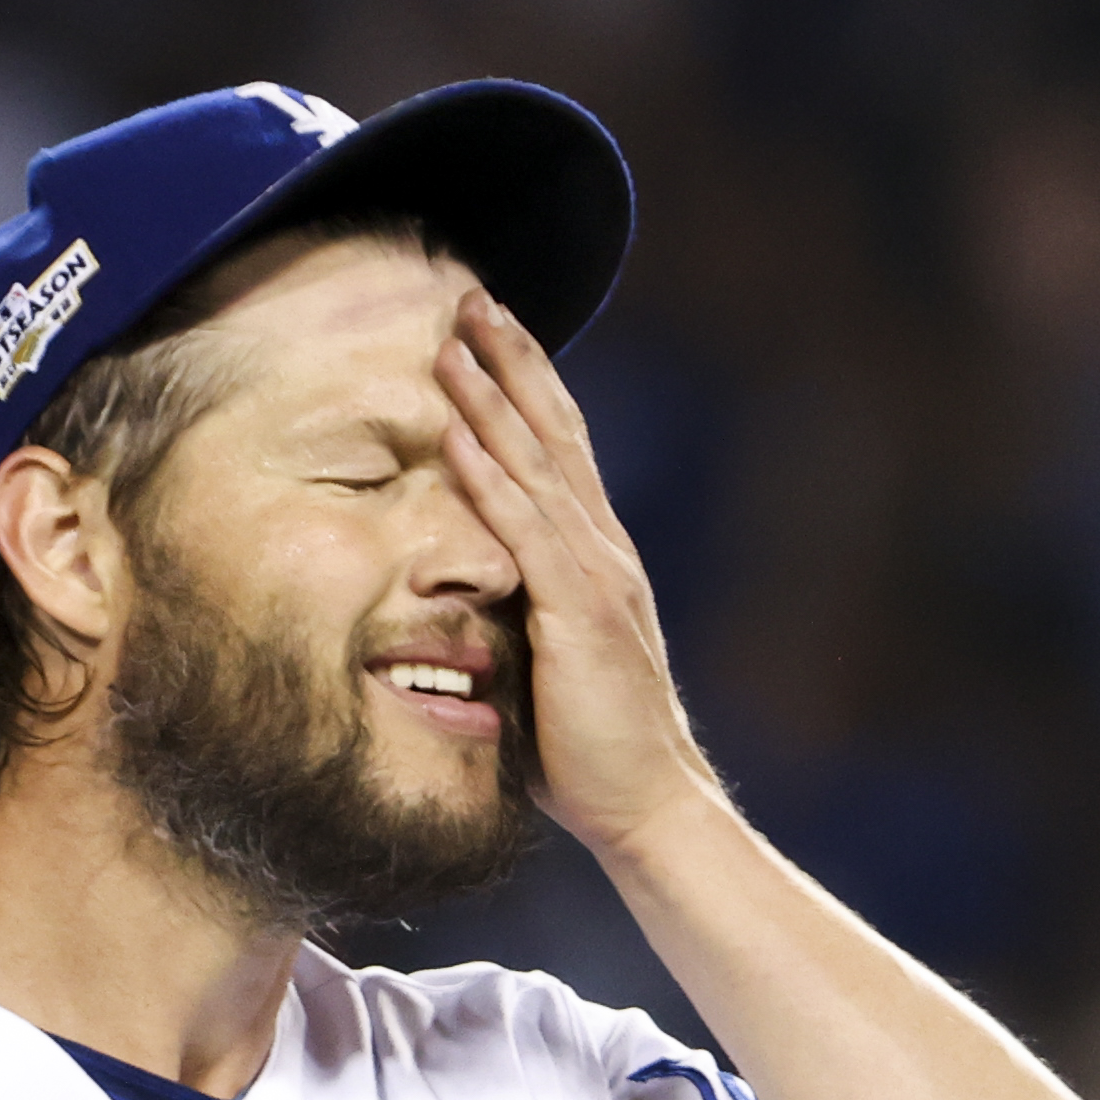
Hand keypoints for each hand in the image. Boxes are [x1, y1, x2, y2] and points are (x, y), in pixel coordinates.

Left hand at [434, 289, 715, 858]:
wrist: (647, 801)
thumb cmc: (591, 749)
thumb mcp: (548, 665)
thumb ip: (518, 619)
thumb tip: (468, 602)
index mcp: (597, 560)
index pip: (560, 454)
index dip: (528, 388)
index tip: (491, 334)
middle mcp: (604, 552)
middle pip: (555, 435)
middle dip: (512, 362)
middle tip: (473, 298)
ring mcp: (596, 578)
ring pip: (537, 468)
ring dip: (491, 400)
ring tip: (452, 343)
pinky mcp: (579, 615)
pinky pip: (526, 533)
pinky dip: (490, 479)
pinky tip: (457, 436)